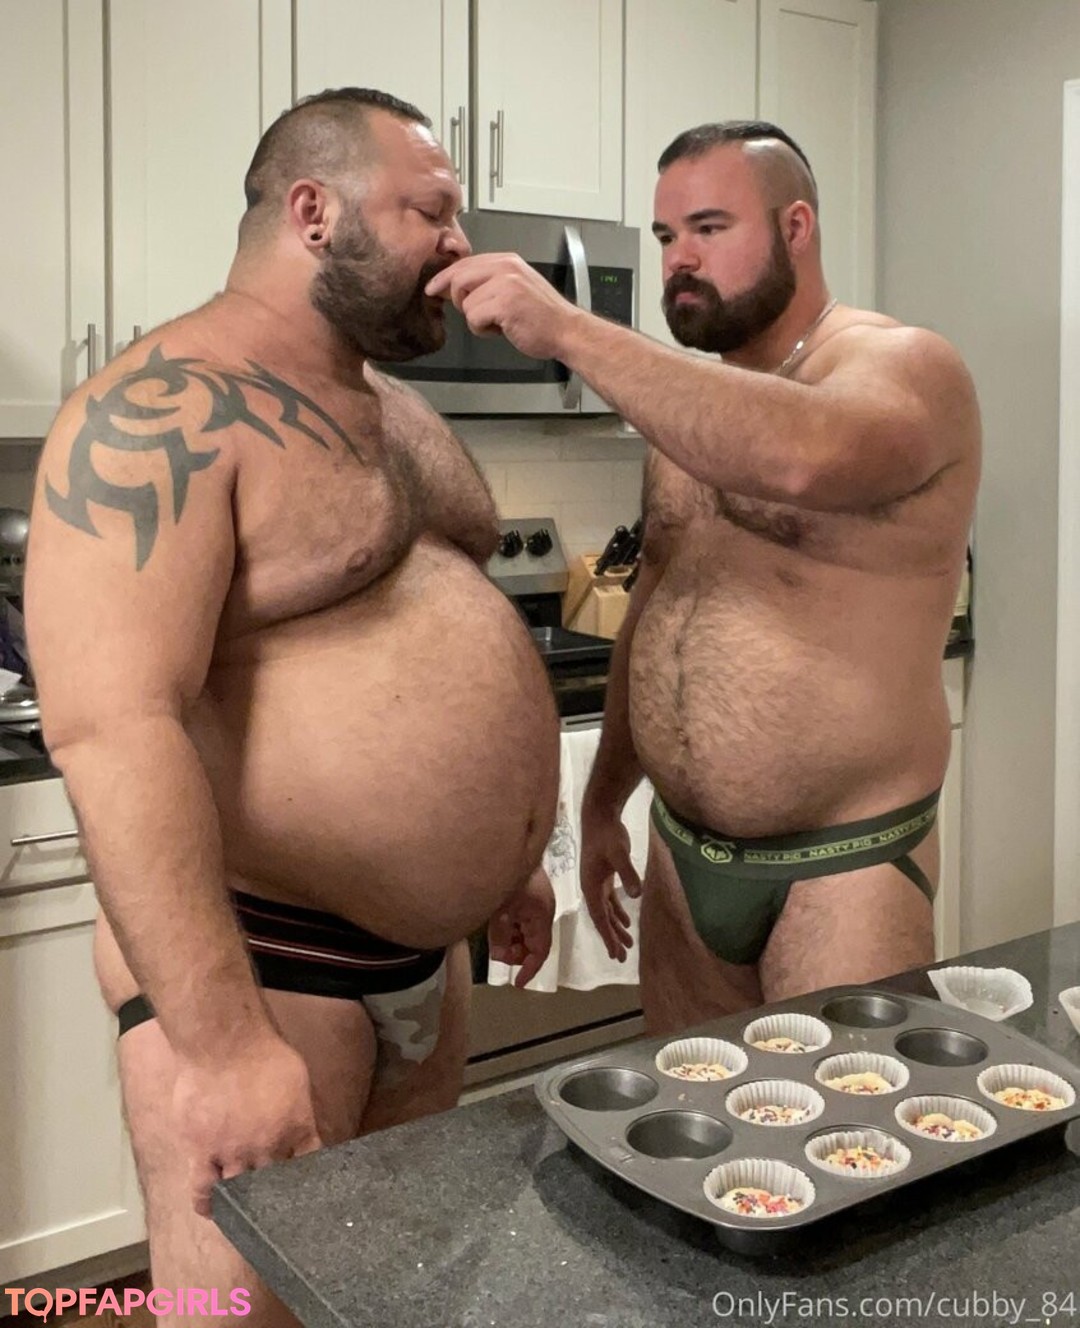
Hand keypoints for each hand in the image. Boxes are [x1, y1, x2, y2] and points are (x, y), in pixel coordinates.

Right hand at [173, 1033, 322, 1216]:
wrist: (224, 1042)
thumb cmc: (263, 1052)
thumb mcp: (297, 1080)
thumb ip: (300, 1112)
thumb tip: (303, 1134)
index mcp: (296, 1128)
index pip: (307, 1167)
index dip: (306, 1181)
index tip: (304, 1192)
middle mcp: (267, 1147)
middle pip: (274, 1185)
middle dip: (275, 1197)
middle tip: (273, 1207)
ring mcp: (233, 1152)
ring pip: (240, 1193)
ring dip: (244, 1202)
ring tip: (246, 1212)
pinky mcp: (202, 1151)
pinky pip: (202, 1189)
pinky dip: (207, 1204)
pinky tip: (212, 1211)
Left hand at [425, 254, 580, 359]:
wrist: (566, 330)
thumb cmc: (542, 316)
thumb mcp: (516, 287)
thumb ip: (490, 282)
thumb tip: (457, 287)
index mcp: (507, 261)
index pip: (465, 264)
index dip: (445, 278)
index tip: (433, 288)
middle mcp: (505, 267)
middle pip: (459, 278)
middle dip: (459, 300)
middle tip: (478, 314)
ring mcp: (505, 284)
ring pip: (466, 303)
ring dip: (477, 320)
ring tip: (500, 323)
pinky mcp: (504, 303)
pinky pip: (474, 318)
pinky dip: (484, 330)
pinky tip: (502, 329)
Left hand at [487, 865, 555, 988]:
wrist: (511, 844)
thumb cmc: (509, 878)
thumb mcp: (501, 911)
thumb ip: (500, 936)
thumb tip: (499, 957)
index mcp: (541, 916)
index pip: (540, 951)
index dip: (530, 969)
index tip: (517, 983)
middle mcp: (541, 913)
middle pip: (533, 943)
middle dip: (517, 954)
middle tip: (499, 955)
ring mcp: (534, 904)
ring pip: (524, 932)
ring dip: (511, 941)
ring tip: (495, 939)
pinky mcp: (525, 897)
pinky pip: (519, 920)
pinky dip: (509, 928)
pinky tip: (496, 927)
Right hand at [580, 802, 640, 962]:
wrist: (599, 816)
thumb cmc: (607, 835)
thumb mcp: (619, 854)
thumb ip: (628, 874)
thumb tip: (637, 894)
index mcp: (590, 887)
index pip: (599, 918)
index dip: (607, 937)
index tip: (615, 954)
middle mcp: (591, 888)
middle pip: (601, 919)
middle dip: (611, 938)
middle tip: (621, 957)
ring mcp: (596, 882)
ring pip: (606, 911)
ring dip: (615, 927)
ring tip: (627, 944)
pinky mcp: (604, 875)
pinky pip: (609, 900)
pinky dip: (617, 912)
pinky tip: (626, 921)